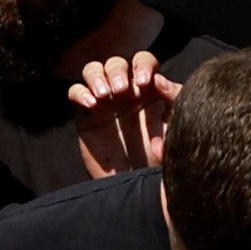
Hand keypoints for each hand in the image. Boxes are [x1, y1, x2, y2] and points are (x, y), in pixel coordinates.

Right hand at [67, 53, 179, 177]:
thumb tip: (159, 81)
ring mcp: (103, 101)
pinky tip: (91, 105)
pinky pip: (75, 92)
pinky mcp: (85, 115)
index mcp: (148, 90)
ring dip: (97, 76)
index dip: (142, 66)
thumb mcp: (176, 129)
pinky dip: (81, 92)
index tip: (144, 83)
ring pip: (93, 70)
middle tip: (121, 91)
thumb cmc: (160, 159)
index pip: (144, 62)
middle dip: (117, 71)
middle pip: (116, 62)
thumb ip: (174, 101)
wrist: (137, 187)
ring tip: (104, 95)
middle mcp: (124, 91)